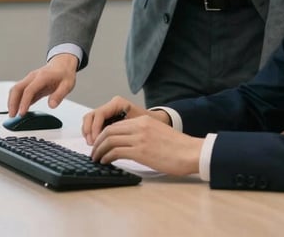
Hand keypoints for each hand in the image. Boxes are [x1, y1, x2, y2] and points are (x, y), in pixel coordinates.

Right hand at [7, 54, 77, 115]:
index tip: (21, 113)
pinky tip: (18, 109)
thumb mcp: (67, 85)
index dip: (24, 102)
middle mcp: (33, 77)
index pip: (29, 90)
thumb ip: (59, 95)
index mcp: (42, 76)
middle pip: (17, 88)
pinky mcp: (29, 84)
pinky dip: (16, 100)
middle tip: (12, 115)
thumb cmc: (64, 74)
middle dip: (12, 102)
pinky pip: (20, 92)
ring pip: (16, 89)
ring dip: (12, 101)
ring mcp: (30, 80)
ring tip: (13, 114)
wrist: (63, 64)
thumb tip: (52, 105)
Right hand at [81, 97, 156, 143]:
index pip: (99, 114)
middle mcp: (111, 106)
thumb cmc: (150, 123)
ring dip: (88, 133)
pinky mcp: (107, 120)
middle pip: (91, 116)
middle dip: (89, 131)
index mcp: (118, 103)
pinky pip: (93, 125)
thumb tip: (110, 142)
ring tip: (93, 146)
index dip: (95, 128)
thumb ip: (124, 131)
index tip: (96, 141)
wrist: (156, 121)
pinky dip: (91, 134)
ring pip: (90, 120)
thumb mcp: (138, 125)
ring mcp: (108, 112)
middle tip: (92, 145)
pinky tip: (96, 143)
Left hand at [84, 97, 201, 176]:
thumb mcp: (157, 133)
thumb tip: (127, 144)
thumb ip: (142, 134)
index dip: (104, 134)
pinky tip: (105, 162)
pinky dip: (107, 157)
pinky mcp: (141, 151)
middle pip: (109, 130)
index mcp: (144, 120)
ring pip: (110, 140)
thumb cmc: (177, 147)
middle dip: (98, 142)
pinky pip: (116, 152)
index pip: (116, 124)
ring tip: (96, 159)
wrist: (190, 152)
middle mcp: (139, 126)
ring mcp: (139, 138)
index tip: (99, 143)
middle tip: (94, 152)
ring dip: (99, 150)